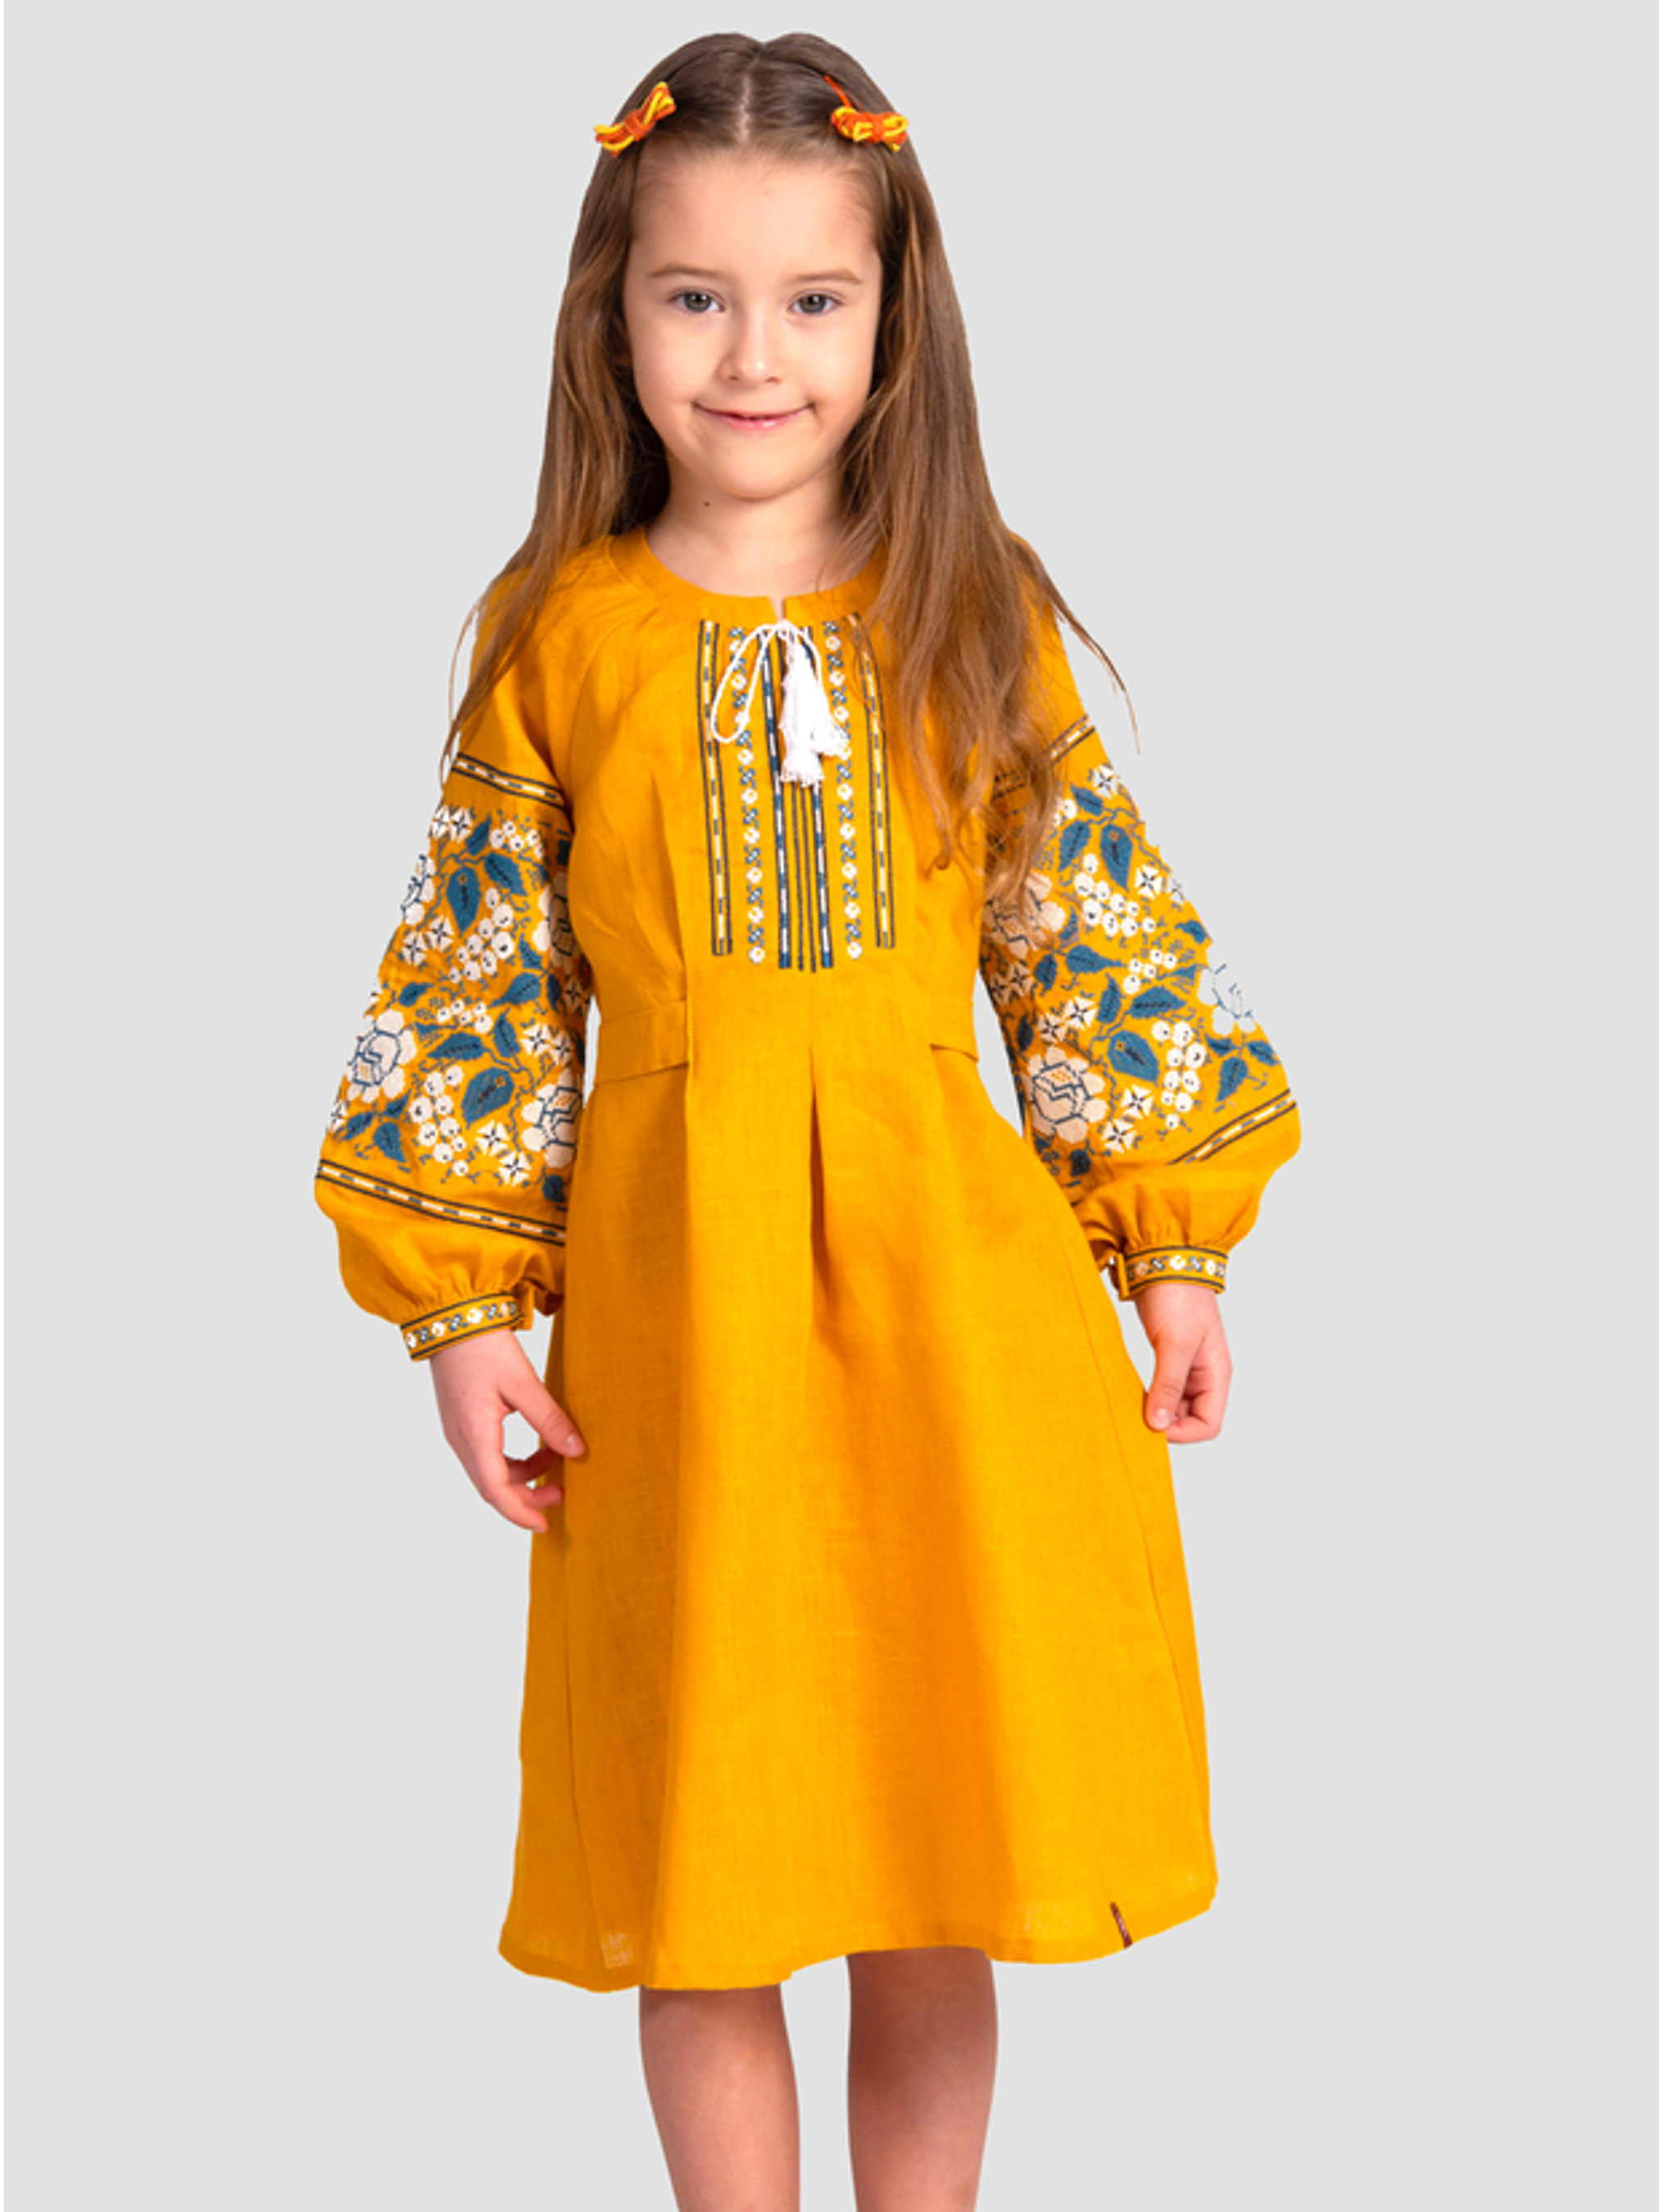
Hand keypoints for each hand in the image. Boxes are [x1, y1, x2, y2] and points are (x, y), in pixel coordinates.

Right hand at [428, 1328, 586, 1531]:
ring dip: (522, 1475)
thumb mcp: (524, 1383)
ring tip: (556, 1459)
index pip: (495, 1490)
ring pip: (490, 1471)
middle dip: (526, 1497)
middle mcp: (460, 1440)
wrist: (452, 1317)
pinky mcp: (461, 1420)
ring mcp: (458, 1431)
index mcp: (474, 1435)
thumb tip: (577, 1451)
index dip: (520, 1512)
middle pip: (491, 1486)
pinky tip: (538, 1443)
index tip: (544, 1524)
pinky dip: (513, 1458)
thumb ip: (550, 1420)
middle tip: (561, 1493)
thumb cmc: (485, 1347)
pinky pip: (486, 1454)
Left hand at [1132, 1281, 1231, 1443]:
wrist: (1165, 1258)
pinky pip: (1163, 1388)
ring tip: (1131, 1405)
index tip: (1152, 1425)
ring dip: (1156, 1410)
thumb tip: (1159, 1425)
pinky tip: (1132, 1391)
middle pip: (1191, 1419)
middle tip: (1136, 1417)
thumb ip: (1167, 1385)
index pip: (1208, 1424)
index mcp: (1216, 1374)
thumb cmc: (1177, 1296)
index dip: (1182, 1432)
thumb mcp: (1174, 1343)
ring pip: (1175, 1405)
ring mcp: (1188, 1366)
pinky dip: (1149, 1395)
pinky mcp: (1170, 1356)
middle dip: (1167, 1423)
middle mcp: (1205, 1375)